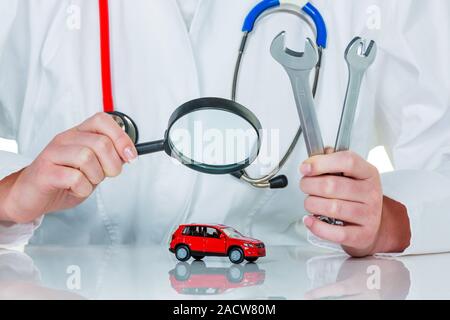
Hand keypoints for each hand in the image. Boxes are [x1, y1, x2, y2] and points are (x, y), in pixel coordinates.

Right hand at [0, 113, 137, 223]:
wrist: (30, 196)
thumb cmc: (62, 180)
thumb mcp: (92, 167)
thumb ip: (108, 158)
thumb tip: (129, 153)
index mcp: (78, 134)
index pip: (102, 120)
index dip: (121, 137)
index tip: (131, 156)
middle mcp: (65, 139)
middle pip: (100, 142)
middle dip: (112, 164)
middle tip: (107, 175)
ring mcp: (52, 154)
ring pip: (87, 157)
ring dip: (95, 176)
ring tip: (87, 182)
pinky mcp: (45, 172)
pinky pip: (74, 177)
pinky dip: (83, 188)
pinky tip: (76, 188)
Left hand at [300, 150, 410, 256]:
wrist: (373, 225)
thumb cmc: (357, 197)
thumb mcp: (351, 175)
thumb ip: (332, 162)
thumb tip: (314, 158)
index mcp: (368, 173)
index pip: (347, 161)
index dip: (321, 163)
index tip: (306, 167)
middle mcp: (370, 193)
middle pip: (333, 185)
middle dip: (309, 185)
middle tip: (305, 185)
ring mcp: (368, 215)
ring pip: (332, 208)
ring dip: (312, 204)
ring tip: (310, 203)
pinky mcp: (361, 235)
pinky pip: (336, 232)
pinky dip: (317, 226)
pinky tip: (310, 220)